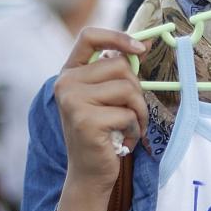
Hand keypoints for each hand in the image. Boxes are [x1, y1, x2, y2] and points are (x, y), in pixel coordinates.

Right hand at [54, 28, 150, 197]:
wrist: (90, 173)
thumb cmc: (104, 134)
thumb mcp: (107, 98)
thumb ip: (118, 72)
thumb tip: (145, 43)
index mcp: (70, 73)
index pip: (89, 36)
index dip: (117, 37)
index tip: (141, 49)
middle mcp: (65, 83)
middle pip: (120, 65)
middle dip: (136, 91)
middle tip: (131, 113)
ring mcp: (72, 101)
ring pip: (128, 89)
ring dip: (138, 112)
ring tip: (129, 127)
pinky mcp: (85, 120)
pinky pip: (128, 114)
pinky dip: (134, 129)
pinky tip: (122, 141)